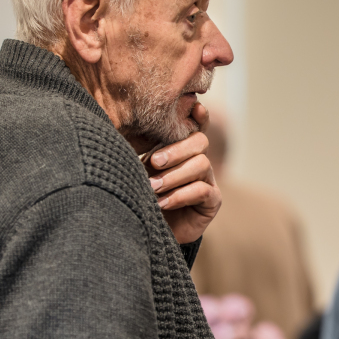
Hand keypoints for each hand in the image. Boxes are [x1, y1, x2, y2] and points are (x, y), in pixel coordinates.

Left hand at [145, 107, 220, 243]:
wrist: (147, 230)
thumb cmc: (141, 196)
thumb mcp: (137, 171)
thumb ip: (140, 153)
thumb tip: (127, 129)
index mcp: (180, 149)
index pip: (194, 127)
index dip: (199, 116)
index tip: (195, 107)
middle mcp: (197, 161)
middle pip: (200, 142)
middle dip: (176, 150)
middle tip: (154, 162)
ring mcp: (207, 180)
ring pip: (201, 164)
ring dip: (174, 176)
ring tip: (153, 188)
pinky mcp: (212, 201)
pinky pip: (202, 190)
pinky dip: (180, 195)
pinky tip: (162, 203)